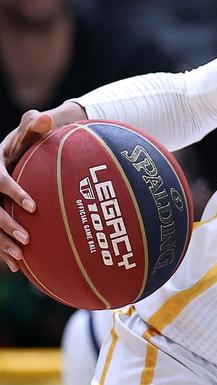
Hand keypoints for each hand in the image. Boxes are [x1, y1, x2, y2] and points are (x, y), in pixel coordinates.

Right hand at [0, 103, 84, 270]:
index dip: (14, 192)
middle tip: (27, 239)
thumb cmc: (24, 145)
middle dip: (6, 225)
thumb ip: (32, 127)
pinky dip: (4, 250)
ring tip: (20, 258)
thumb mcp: (26, 135)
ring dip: (2, 243)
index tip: (33, 206)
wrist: (15, 158)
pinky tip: (16, 268)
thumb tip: (43, 116)